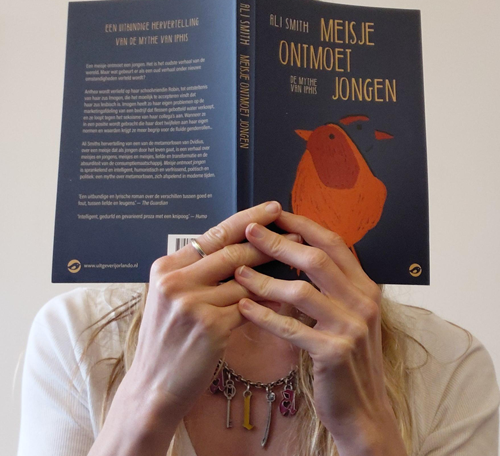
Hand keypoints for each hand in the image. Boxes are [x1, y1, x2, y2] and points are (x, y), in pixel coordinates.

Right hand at [125, 202, 302, 420]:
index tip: (272, 209)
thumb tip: (238, 250)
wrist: (153, 386)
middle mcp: (176, 281)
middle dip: (268, 242)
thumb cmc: (167, 340)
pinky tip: (284, 297)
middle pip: (232, 252)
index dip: (246, 219)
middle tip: (295, 233)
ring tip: (296, 265)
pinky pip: (250, 307)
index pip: (213, 235)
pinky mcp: (210, 327)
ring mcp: (191, 303)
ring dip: (274, 274)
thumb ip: (197, 273)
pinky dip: (268, 302)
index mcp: (166, 268)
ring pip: (245, 280)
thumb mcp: (170, 298)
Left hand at [233, 210, 396, 450]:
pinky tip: (243, 308)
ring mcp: (351, 327)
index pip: (334, 244)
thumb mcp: (347, 316)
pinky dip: (264, 316)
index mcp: (365, 287)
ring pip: (301, 292)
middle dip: (280, 242)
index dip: (304, 226)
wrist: (364, 411)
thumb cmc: (347, 359)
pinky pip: (291, 328)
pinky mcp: (334, 352)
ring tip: (237, 272)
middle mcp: (363, 302)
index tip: (275, 215)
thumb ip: (330, 287)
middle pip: (317, 260)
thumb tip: (295, 254)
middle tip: (250, 232)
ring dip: (265, 280)